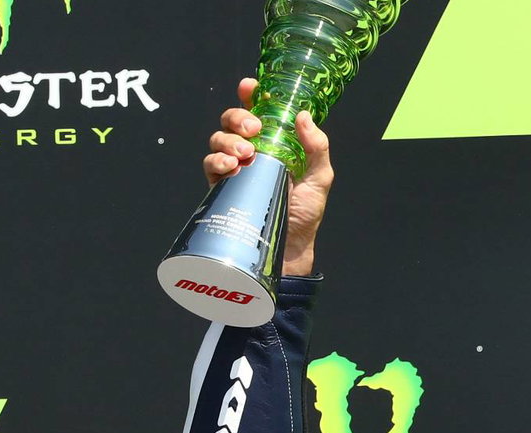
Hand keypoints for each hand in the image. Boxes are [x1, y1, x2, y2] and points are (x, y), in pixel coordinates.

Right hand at [204, 78, 333, 276]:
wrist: (289, 247)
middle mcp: (253, 150)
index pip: (259, 110)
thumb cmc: (306, 213)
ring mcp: (236, 167)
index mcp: (276, 142)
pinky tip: (231, 167)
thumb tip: (303, 116)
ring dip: (228, 140)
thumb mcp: (320, 178)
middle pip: (233, 120)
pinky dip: (217, 160)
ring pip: (218, 138)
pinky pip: (210, 164)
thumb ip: (317, 148)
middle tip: (252, 130)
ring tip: (246, 154)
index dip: (251, 95)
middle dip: (238, 117)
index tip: (249, 87)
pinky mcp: (222, 186)